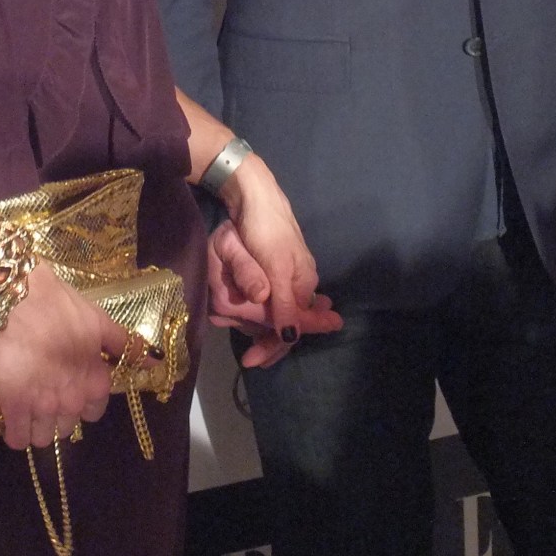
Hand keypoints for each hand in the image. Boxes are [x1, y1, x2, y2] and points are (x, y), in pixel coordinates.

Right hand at [0, 262, 129, 448]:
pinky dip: (16, 432)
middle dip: (60, 413)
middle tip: (46, 390)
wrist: (12, 298)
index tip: (70, 385)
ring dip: (38, 426)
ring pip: (44, 437)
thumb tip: (156, 361)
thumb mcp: (97, 319)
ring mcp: (43, 407)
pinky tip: (12, 416)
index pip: (95, 411)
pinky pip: (18, 439)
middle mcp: (73, 400)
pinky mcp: (13, 408)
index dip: (83, 400)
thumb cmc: (56, 305)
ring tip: (27, 404)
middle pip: (69, 427)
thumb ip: (125, 344)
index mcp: (95, 381)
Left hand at [207, 153, 342, 364]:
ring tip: (250, 343)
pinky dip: (261, 311)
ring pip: (279, 311)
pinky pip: (271, 298)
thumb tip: (289, 337)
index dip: (275, 345)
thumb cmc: (266, 229)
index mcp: (305, 284)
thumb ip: (283, 303)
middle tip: (250, 357)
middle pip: (288, 321)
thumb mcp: (275, 267)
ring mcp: (287, 273)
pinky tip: (253, 318)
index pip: (295, 326)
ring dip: (265, 327)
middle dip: (270, 339)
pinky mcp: (273, 265)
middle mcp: (301, 282)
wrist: (254, 194)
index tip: (253, 361)